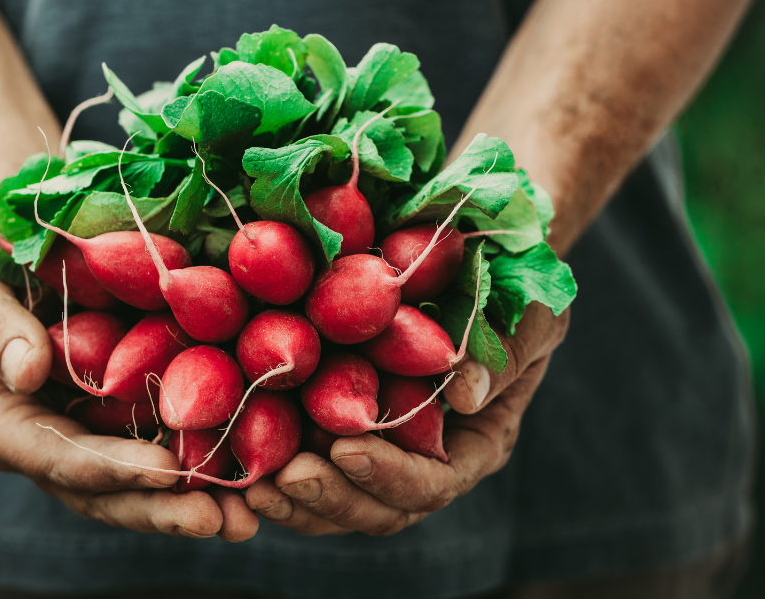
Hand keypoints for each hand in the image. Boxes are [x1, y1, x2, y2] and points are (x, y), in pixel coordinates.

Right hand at [0, 240, 258, 541]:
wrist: (27, 247)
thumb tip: (27, 372)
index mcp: (9, 424)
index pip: (59, 458)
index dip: (112, 470)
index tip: (166, 471)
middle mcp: (55, 448)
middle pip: (108, 494)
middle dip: (162, 509)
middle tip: (218, 519)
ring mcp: (100, 439)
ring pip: (145, 488)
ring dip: (195, 504)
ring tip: (246, 518)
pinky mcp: (139, 420)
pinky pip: (175, 451)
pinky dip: (213, 467)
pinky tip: (256, 476)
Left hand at [245, 303, 568, 535]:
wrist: (478, 257)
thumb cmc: (518, 282)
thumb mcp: (530, 310)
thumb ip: (505, 351)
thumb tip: (468, 395)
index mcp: (475, 442)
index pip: (432, 483)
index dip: (389, 476)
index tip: (347, 449)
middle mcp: (425, 457)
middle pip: (376, 507)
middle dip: (330, 497)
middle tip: (285, 477)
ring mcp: (379, 445)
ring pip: (335, 498)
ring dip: (293, 497)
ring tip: (251, 483)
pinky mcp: (334, 421)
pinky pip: (303, 457)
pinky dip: (271, 460)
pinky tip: (233, 449)